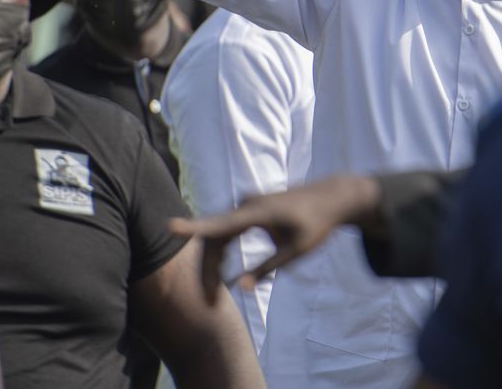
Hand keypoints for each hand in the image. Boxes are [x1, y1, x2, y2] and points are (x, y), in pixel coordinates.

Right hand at [168, 174, 381, 303]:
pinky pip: (225, 232)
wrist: (331, 199)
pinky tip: (220, 274)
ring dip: (212, 265)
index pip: (219, 224)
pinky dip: (220, 253)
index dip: (193, 227)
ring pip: (217, 237)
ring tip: (213, 295)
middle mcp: (246, 205)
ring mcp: (245, 206)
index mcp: (257, 212)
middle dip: (207, 271)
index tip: (170, 226)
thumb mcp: (296, 252)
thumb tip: (239, 288)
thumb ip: (267, 269)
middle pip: (213, 239)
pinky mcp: (248, 210)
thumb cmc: (316, 225)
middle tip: (210, 303)